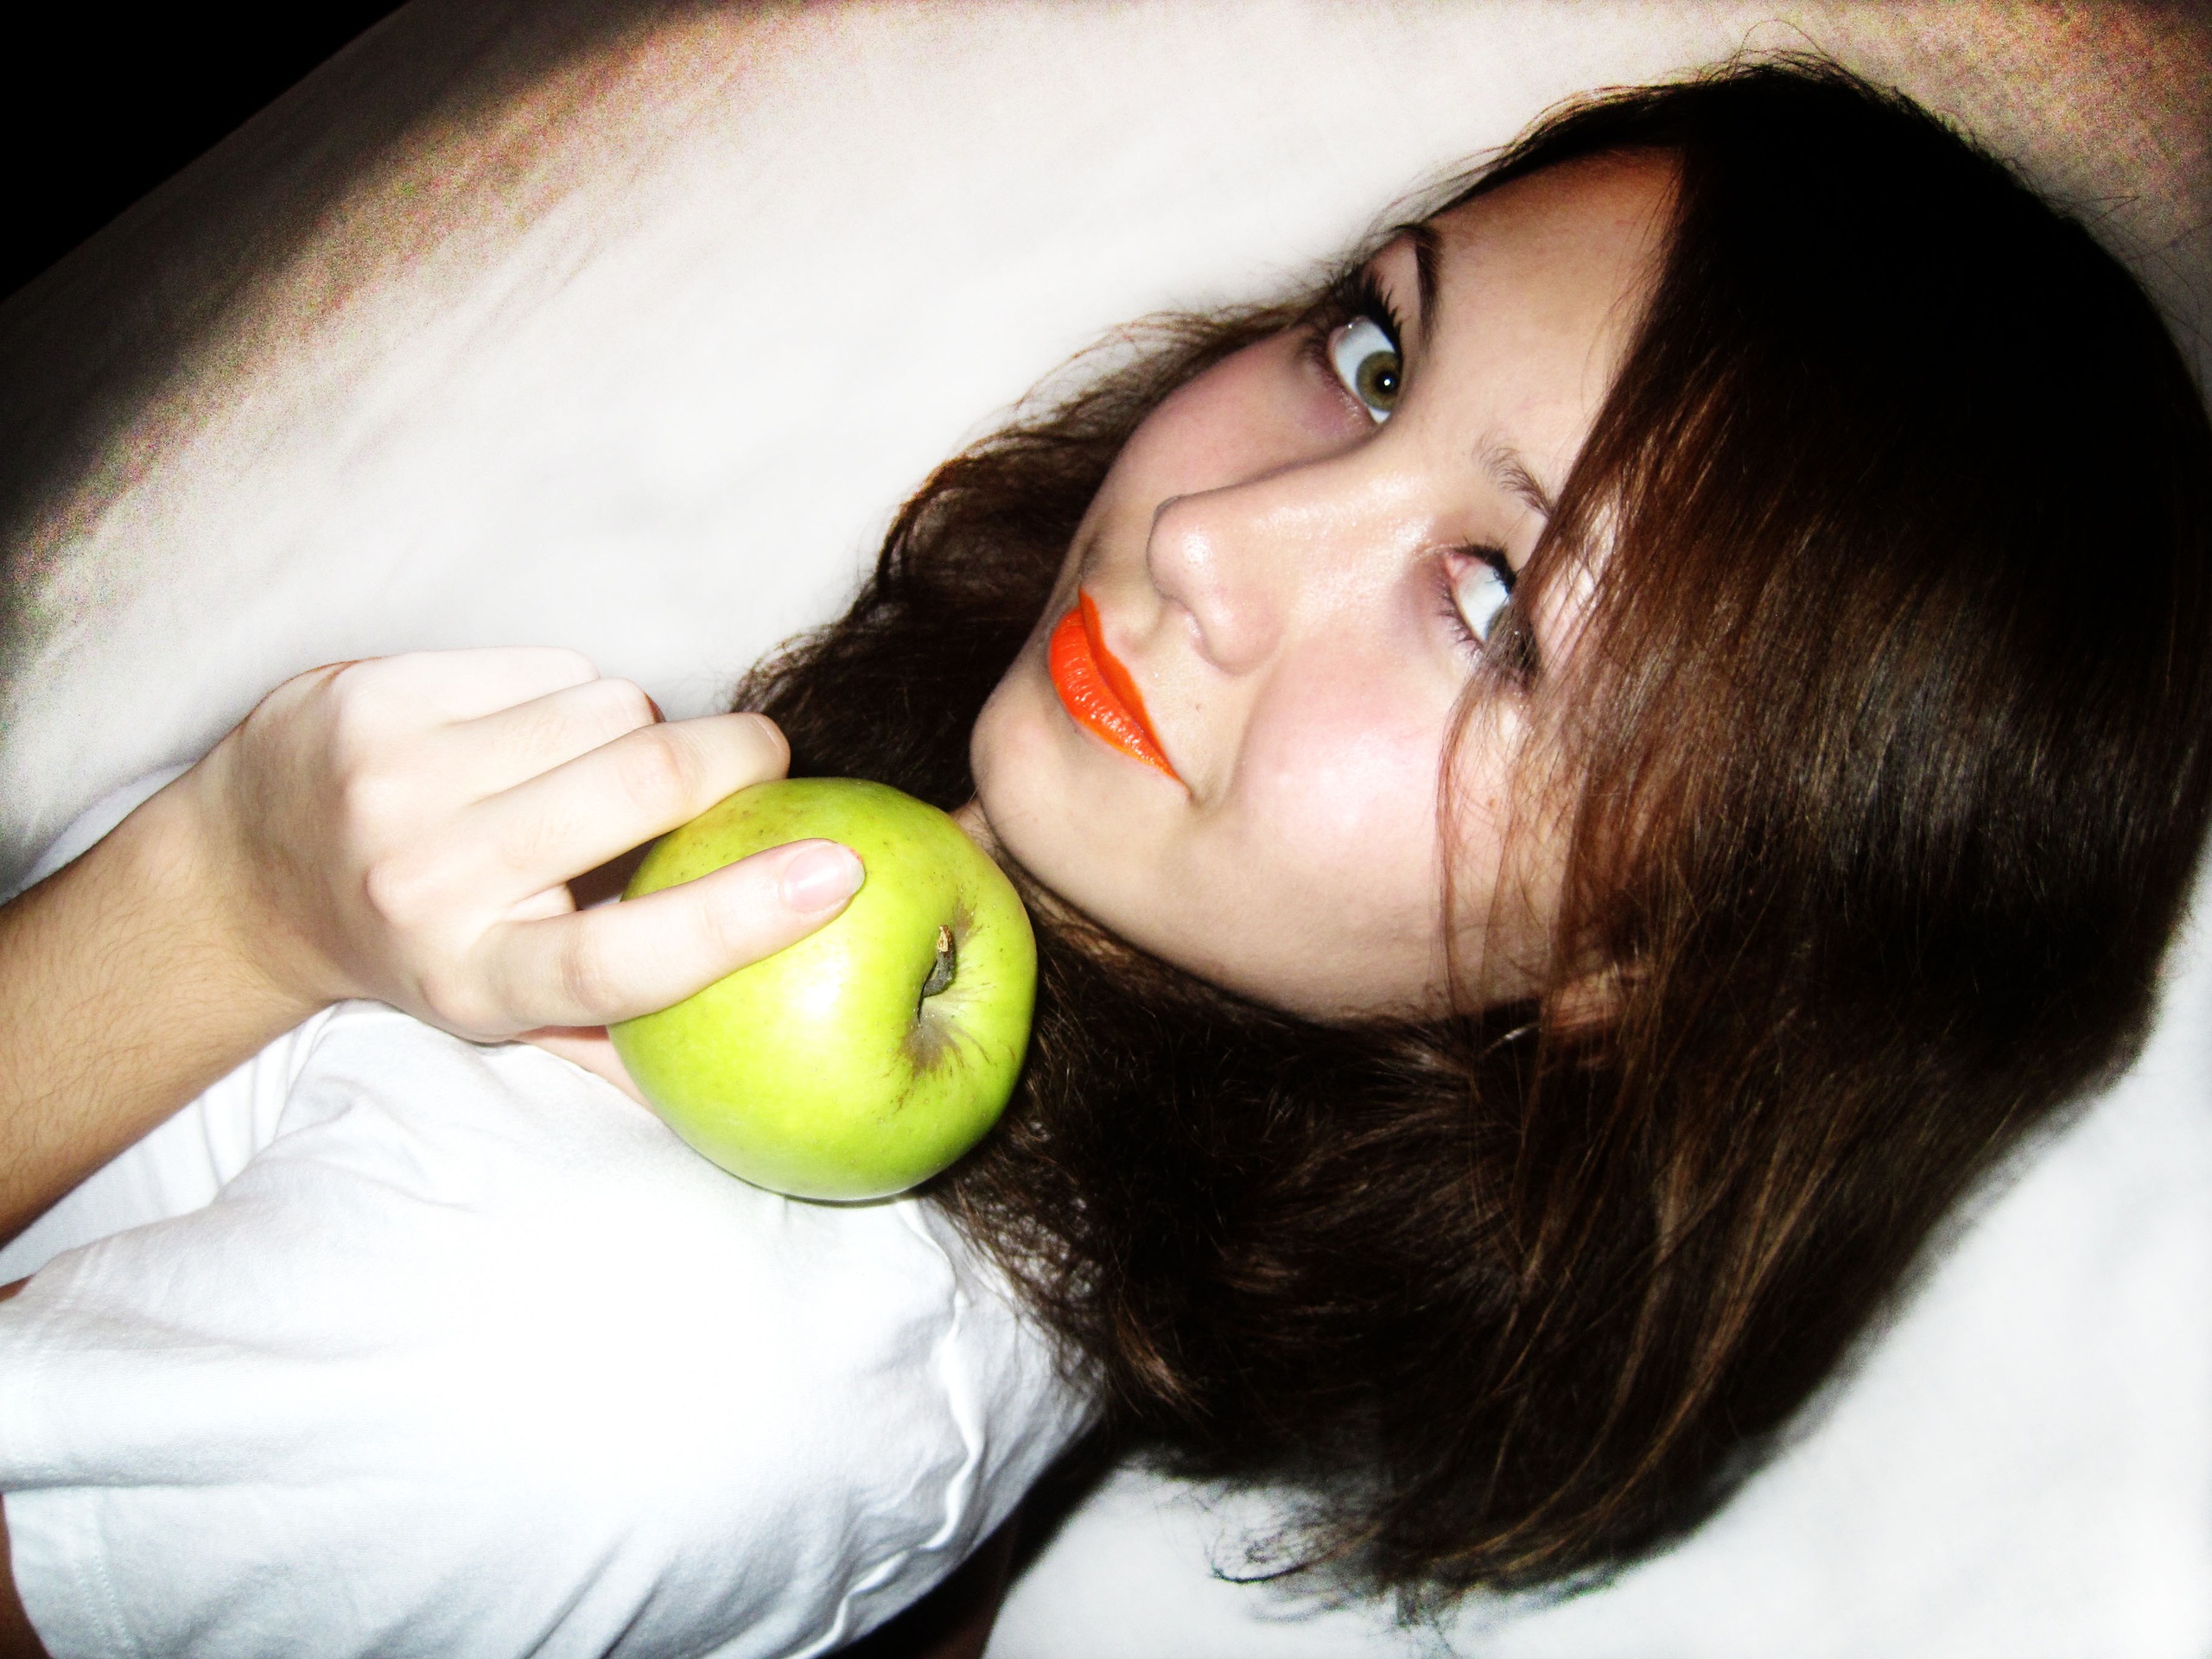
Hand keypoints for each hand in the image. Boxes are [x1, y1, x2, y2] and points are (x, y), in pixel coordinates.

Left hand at [179, 649, 860, 1039]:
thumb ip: (624, 1038)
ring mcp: (394, 779)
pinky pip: (550, 664)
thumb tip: (760, 1087)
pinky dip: (572, 691)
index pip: (623, 959)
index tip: (836, 874)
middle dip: (739, 757)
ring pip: (610, 705)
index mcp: (477, 979)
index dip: (742, 918)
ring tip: (602, 765)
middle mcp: (429, 883)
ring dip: (639, 728)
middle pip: (642, 787)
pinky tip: (534, 729)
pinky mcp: (375, 696)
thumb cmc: (419, 947)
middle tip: (765, 764)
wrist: (246, 875)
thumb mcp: (504, 1015)